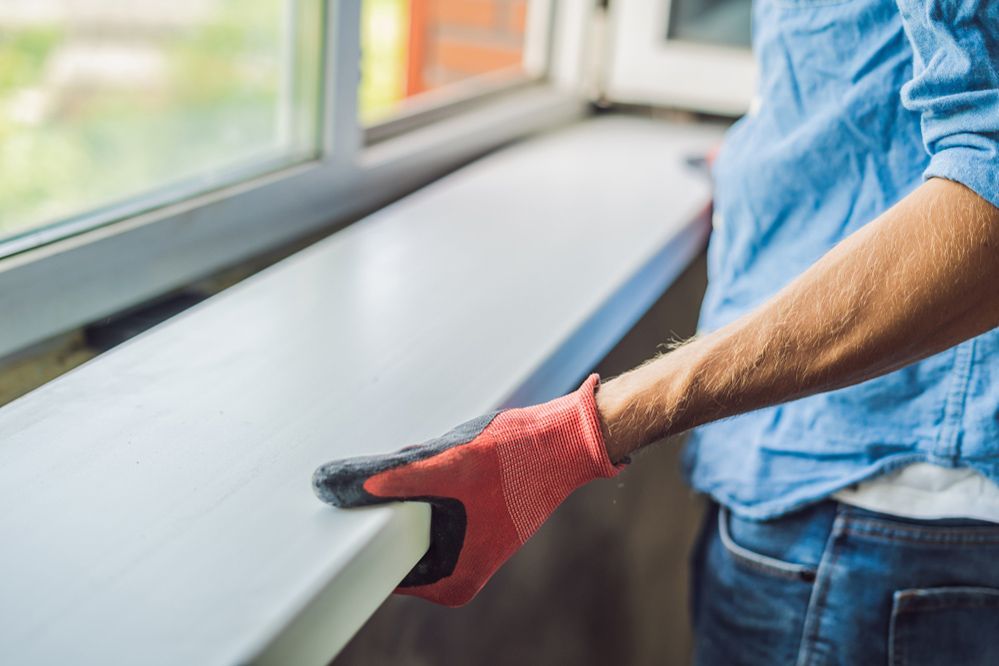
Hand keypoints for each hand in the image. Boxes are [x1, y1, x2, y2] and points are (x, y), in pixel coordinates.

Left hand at [312, 374, 621, 606]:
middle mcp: (457, 570)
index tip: (333, 499)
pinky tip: (437, 461)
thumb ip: (387, 478)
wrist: (570, 438)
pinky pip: (428, 502)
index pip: (379, 560)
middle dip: (382, 502)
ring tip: (426, 464)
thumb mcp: (445, 466)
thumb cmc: (520, 458)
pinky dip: (422, 480)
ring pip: (408, 515)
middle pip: (391, 537)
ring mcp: (464, 544)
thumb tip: (334, 485)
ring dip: (403, 487)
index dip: (355, 525)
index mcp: (451, 579)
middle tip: (378, 474)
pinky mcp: (470, 518)